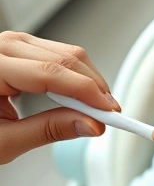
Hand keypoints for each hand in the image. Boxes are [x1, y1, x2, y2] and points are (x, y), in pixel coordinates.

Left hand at [0, 31, 120, 163]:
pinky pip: (59, 55)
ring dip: (89, 81)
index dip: (87, 93)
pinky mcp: (20, 49)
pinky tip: (81, 97)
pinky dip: (77, 76)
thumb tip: (90, 125)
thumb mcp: (3, 141)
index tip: (110, 113)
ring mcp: (11, 44)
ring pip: (68, 53)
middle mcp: (0, 47)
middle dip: (94, 88)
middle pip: (66, 59)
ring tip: (97, 110)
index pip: (51, 73)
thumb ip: (48, 130)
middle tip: (110, 116)